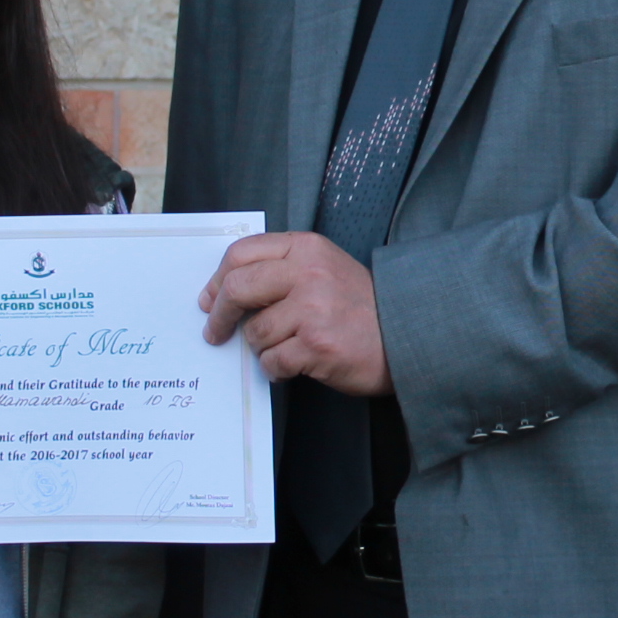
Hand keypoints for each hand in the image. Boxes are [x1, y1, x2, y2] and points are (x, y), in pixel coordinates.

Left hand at [199, 233, 391, 394]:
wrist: (407, 334)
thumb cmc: (361, 306)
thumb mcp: (325, 267)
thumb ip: (282, 269)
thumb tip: (227, 291)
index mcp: (306, 248)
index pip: (241, 253)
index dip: (218, 279)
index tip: (210, 300)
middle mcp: (308, 273)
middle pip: (238, 288)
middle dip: (220, 315)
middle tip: (216, 332)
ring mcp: (313, 310)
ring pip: (255, 332)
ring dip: (262, 347)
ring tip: (286, 348)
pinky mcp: (317, 346)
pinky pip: (272, 361)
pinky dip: (277, 369)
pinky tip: (295, 365)